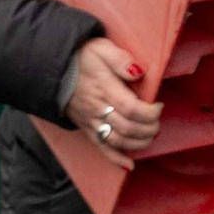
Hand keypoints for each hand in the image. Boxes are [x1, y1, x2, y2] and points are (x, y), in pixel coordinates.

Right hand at [65, 38, 160, 157]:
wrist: (54, 67)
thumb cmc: (81, 57)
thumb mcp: (101, 48)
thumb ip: (120, 59)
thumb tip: (138, 71)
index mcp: (104, 89)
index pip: (132, 109)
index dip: (150, 112)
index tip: (158, 105)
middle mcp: (98, 109)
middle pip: (128, 128)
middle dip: (149, 128)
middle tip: (157, 121)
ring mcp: (91, 121)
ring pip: (117, 141)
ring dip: (138, 143)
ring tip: (150, 136)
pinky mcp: (86, 128)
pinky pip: (101, 148)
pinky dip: (116, 159)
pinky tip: (129, 164)